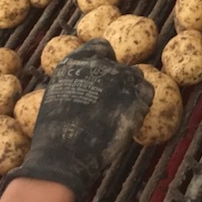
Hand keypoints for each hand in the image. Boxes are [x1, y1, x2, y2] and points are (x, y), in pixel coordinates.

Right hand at [7, 39, 151, 199]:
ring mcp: (121, 79)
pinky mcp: (136, 98)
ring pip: (136, 77)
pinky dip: (141, 103)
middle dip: (118, 81)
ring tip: (119, 111)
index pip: (100, 47)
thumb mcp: (58, 95)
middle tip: (111, 102)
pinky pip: (146, 93)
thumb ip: (78, 80)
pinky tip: (129, 118)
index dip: (105, 60)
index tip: (103, 74)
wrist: (64, 155)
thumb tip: (90, 81)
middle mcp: (101, 65)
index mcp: (76, 61)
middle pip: (120, 65)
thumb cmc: (54, 133)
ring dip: (132, 91)